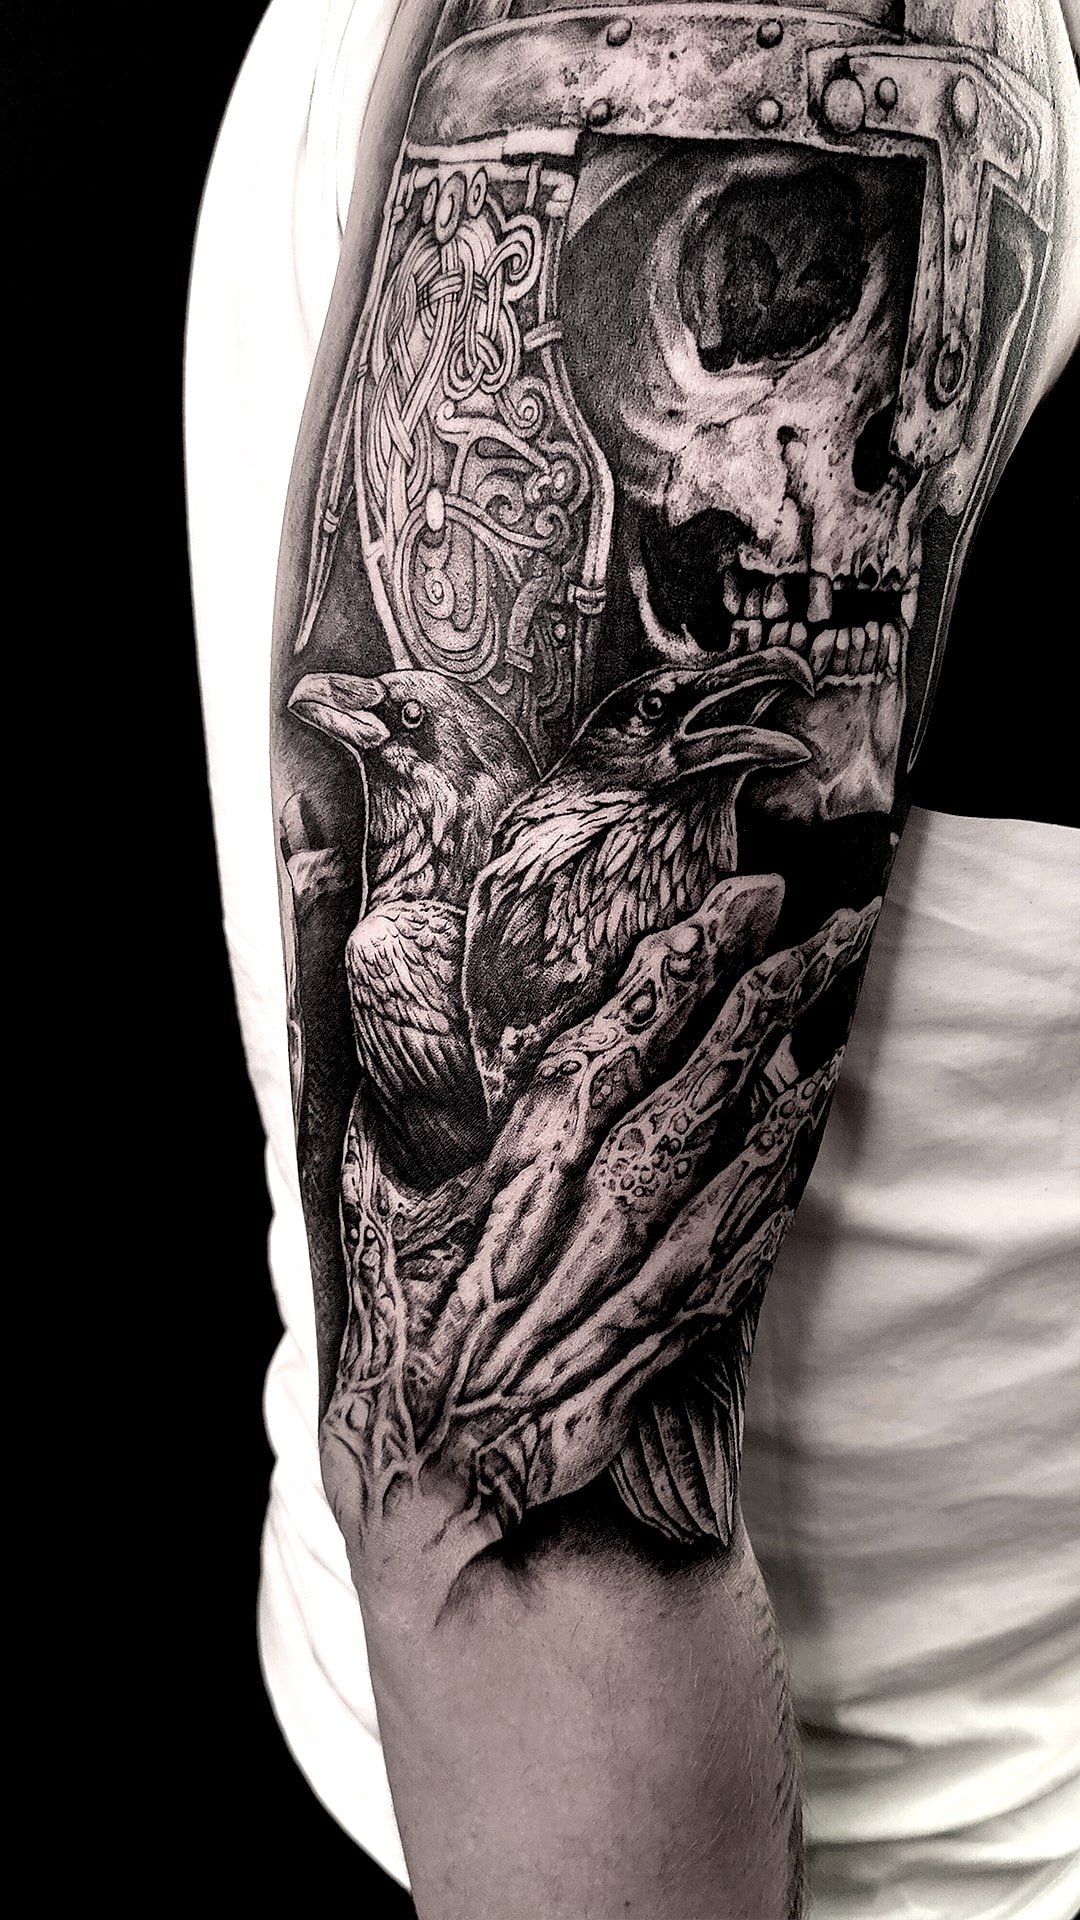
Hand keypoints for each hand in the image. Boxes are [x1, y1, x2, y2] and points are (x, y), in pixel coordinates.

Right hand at [321, 873, 876, 1599]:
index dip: (671, 975)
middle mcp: (579, 1218)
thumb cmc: (398, 1344)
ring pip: (725, 1158)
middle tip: (816, 922)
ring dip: (785, 1074)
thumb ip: (369, 1128)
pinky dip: (781, 1178)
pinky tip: (812, 1121)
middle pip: (682, 1088)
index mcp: (507, 1178)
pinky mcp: (664, 1332)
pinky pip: (741, 1245)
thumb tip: (348, 1045)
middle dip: (751, 999)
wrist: (438, 1484)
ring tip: (834, 1001)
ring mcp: (631, 1277)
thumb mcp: (364, 1224)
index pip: (601, 1050)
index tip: (732, 907)